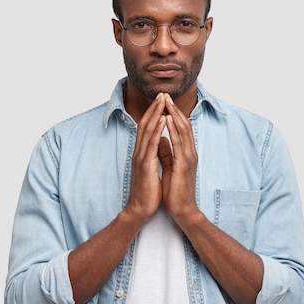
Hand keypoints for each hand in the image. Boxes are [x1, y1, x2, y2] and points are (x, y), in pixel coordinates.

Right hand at [123, 93, 167, 223]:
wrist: (141, 209)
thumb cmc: (149, 191)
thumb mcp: (154, 168)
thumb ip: (157, 153)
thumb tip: (163, 140)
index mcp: (142, 153)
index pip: (147, 128)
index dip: (154, 113)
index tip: (162, 101)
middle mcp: (139, 152)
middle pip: (146, 124)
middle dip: (154, 108)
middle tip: (161, 94)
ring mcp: (141, 157)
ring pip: (147, 130)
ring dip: (155, 114)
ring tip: (163, 101)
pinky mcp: (145, 165)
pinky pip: (151, 144)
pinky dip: (157, 130)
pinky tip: (162, 120)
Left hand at [159, 94, 199, 222]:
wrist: (182, 209)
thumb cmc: (175, 190)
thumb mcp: (170, 167)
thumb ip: (168, 153)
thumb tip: (162, 140)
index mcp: (186, 153)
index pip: (181, 128)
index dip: (174, 114)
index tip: (164, 102)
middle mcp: (190, 152)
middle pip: (184, 125)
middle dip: (174, 109)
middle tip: (166, 95)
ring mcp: (189, 157)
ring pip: (183, 130)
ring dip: (174, 114)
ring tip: (166, 101)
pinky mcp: (184, 164)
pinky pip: (179, 143)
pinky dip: (173, 129)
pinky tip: (167, 119)